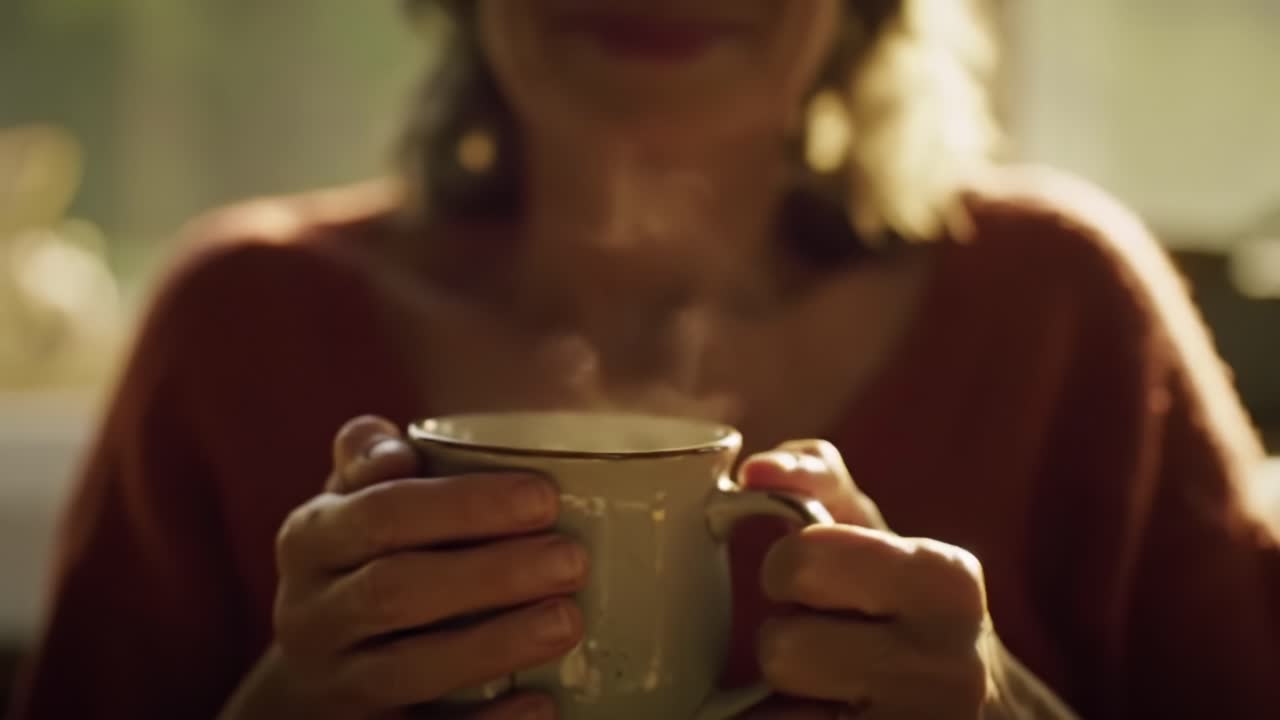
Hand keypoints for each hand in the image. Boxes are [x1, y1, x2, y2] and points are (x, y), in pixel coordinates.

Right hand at [222, 416, 586, 719]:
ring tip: (567, 621)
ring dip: (493, 645)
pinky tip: (542, 704)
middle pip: (396, 591)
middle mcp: (311, 614)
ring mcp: (335, 684)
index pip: (382, 513)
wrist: (311, 680)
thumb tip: (397, 448)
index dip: (464, 506)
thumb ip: (370, 459)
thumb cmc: (359, 564)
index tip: (543, 498)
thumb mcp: (351, 504)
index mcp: (311, 539)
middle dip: (490, 575)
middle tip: (571, 560)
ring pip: (409, 668)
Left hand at [738, 440, 995, 718]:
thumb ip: (815, 479)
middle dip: (784, 639)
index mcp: (945, 583)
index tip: (815, 583)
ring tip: (832, 691)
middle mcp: (950, 671)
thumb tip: (754, 470)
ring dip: (786, 701)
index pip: (801, 563)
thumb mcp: (876, 535)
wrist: (986, 714)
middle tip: (823, 640)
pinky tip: (833, 719)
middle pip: (781, 650)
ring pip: (775, 716)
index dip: (786, 571)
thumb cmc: (905, 607)